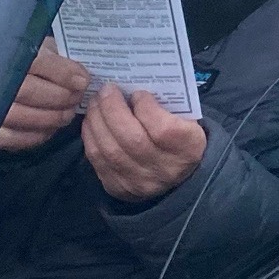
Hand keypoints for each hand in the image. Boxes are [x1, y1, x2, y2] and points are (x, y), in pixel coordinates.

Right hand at [0, 40, 90, 151]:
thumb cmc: (24, 61)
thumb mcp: (40, 49)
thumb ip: (57, 56)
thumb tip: (80, 74)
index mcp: (9, 52)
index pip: (38, 61)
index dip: (63, 73)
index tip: (83, 81)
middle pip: (29, 91)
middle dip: (59, 97)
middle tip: (77, 99)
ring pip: (20, 115)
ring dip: (50, 118)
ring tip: (66, 115)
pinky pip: (11, 138)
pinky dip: (34, 136)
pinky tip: (49, 129)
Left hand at [80, 82, 208, 201]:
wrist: (178, 175)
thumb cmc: (180, 136)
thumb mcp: (186, 118)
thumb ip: (166, 105)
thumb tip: (132, 90)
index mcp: (187, 148)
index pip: (162, 130)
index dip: (145, 108)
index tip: (137, 93)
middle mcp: (163, 170)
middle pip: (131, 140)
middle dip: (113, 109)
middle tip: (106, 90)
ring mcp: (139, 182)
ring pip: (110, 150)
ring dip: (97, 121)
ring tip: (96, 102)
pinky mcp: (118, 188)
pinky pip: (97, 161)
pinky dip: (91, 136)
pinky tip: (91, 121)